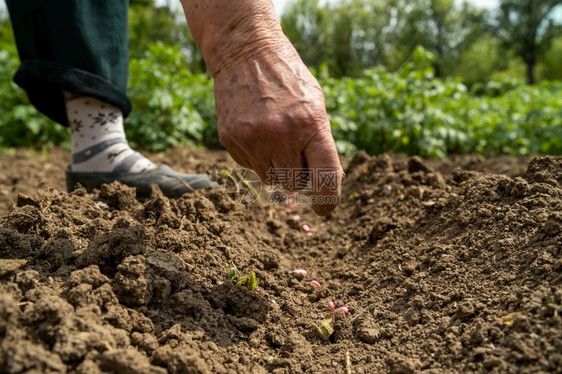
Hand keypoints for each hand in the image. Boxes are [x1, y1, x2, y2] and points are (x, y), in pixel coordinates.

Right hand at [213, 41, 341, 214]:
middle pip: (293, 185)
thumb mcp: (315, 104)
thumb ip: (319, 143)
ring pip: (270, 179)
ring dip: (276, 167)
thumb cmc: (288, 78)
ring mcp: (252, 139)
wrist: (245, 52)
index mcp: (311, 125)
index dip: (327, 199)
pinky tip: (256, 130)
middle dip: (297, 177)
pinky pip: (249, 166)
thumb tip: (320, 183)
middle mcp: (281, 135)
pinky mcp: (231, 140)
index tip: (323, 207)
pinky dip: (256, 156)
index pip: (325, 178)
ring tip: (274, 137)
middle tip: (296, 154)